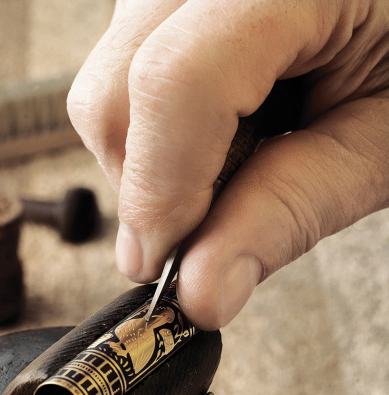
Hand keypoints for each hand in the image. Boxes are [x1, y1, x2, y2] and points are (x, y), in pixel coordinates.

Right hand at [68, 0, 388, 328]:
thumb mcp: (381, 141)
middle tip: (213, 224)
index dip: (160, 191)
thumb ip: (290, 211)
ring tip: (241, 155)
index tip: (167, 267)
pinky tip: (224, 127)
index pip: (175, 80)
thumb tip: (200, 291)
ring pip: (107, 95)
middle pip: (114, 96)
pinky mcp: (161, 9)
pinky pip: (121, 84)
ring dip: (156, 164)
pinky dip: (158, 137)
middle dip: (149, 192)